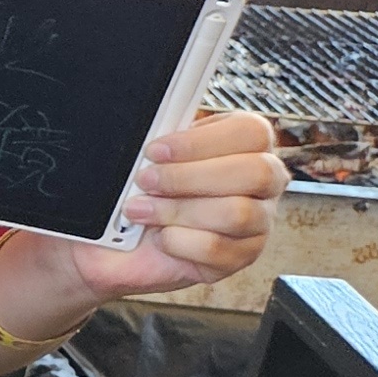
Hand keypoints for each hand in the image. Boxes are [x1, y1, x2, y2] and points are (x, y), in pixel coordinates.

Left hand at [4, 110, 287, 317]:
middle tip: (145, 180)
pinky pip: (218, 249)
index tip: (155, 150)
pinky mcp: (241, 257)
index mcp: (247, 143)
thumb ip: (162, 134)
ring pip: (236, 213)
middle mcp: (263, 181)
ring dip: (177, 210)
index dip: (201, 142)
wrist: (113, 242)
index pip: (251, 132)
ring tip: (141, 210)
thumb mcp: (147, 154)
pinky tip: (160, 236)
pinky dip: (178, 242)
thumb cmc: (137, 188)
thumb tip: (153, 119)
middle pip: (254, 173)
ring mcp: (258, 221)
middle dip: (189, 177)